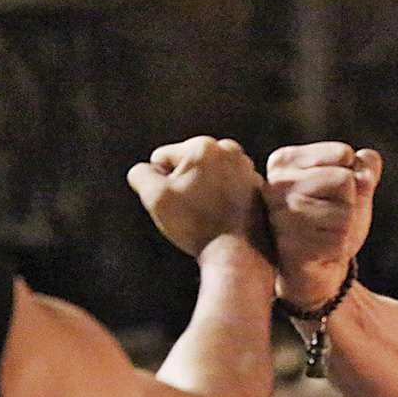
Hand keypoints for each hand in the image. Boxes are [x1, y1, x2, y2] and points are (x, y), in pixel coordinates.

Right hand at [127, 136, 266, 258]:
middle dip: (184, 182)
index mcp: (202, 146)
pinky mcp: (257, 185)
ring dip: (203, 189)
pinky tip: (221, 214)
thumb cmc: (195, 224)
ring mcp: (246, 167)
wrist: (235, 250)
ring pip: (208, 175)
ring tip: (207, 212)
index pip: (162, 158)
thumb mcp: (154, 197)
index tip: (176, 201)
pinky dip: (222, 197)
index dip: (161, 182)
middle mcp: (229, 149)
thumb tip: (145, 169)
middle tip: (192, 207)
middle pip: (188, 164)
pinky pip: (227, 186)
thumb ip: (140, 174)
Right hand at [264, 142, 381, 306]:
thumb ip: (364, 168)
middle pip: (345, 180)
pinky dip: (341, 243)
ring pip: (345, 207)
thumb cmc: (331, 221)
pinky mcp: (291, 242)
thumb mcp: (352, 188)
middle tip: (328, 217)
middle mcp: (276, 184)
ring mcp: (281, 214)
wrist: (316, 271)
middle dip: (349, 201)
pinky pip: (341, 233)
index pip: (344, 154)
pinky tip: (322, 249)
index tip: (331, 194)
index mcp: (285, 161)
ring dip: (345, 223)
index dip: (352, 177)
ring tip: (324, 232)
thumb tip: (369, 158)